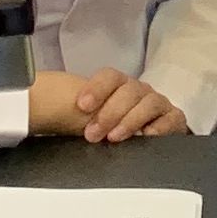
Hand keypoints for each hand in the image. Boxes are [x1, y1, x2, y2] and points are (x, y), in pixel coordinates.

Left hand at [30, 67, 189, 143]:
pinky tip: (147, 136)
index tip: (81, 106)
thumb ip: (73, 116)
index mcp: (117, 86)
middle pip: (128, 90)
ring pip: (148, 102)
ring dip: (130, 119)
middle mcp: (138, 91)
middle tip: (93, 133)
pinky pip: (171, 118)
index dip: (96, 88)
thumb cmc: (110, 129)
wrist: (142, 140)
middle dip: (109, 111)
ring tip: (115, 137)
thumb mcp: (88, 120)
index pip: (109, 77)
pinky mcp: (173, 119)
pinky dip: (160, 126)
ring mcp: (157, 104)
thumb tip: (43, 114)